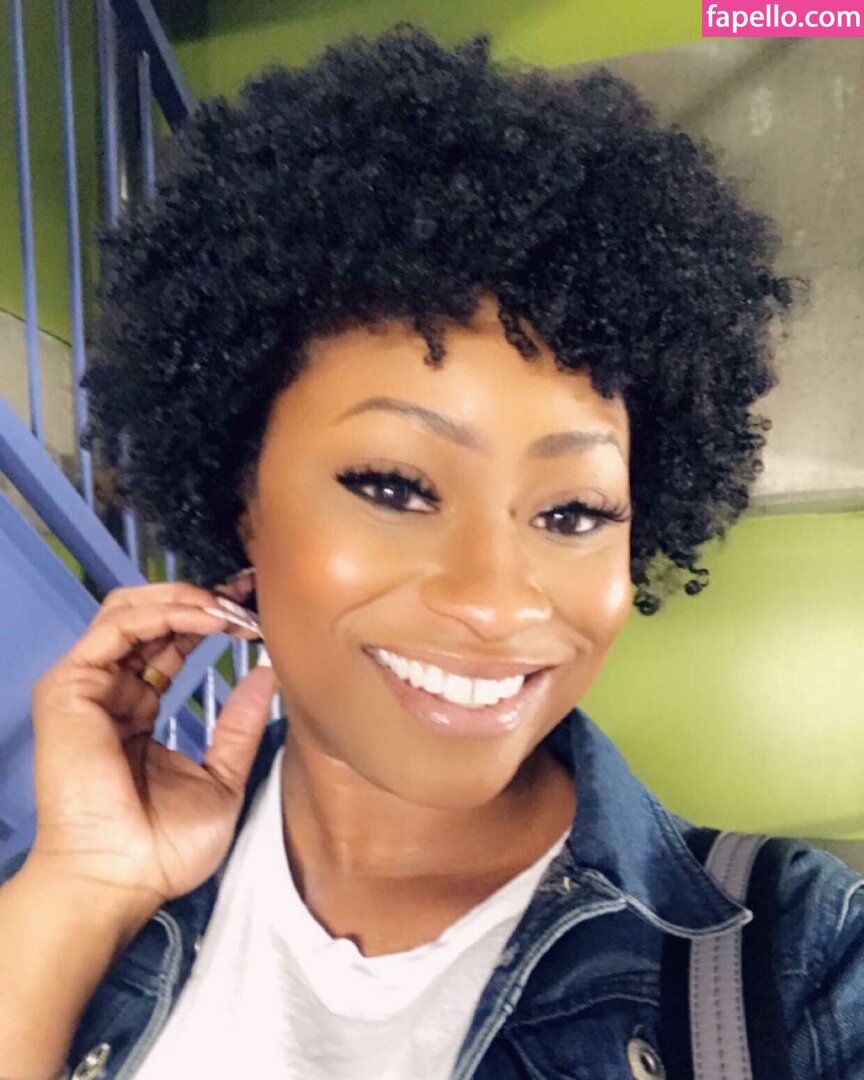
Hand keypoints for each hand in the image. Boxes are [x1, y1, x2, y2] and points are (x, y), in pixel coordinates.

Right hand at [25, 582, 276, 914]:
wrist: (121, 878)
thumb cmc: (164, 846)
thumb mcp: (221, 777)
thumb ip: (237, 725)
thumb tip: (266, 674)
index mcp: (138, 708)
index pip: (171, 643)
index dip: (211, 620)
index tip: (255, 611)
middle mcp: (111, 690)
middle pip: (150, 617)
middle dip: (202, 598)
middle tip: (249, 594)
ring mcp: (87, 686)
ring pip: (130, 610)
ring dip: (187, 600)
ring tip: (233, 607)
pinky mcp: (70, 687)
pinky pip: (117, 628)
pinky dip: (164, 613)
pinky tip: (207, 618)